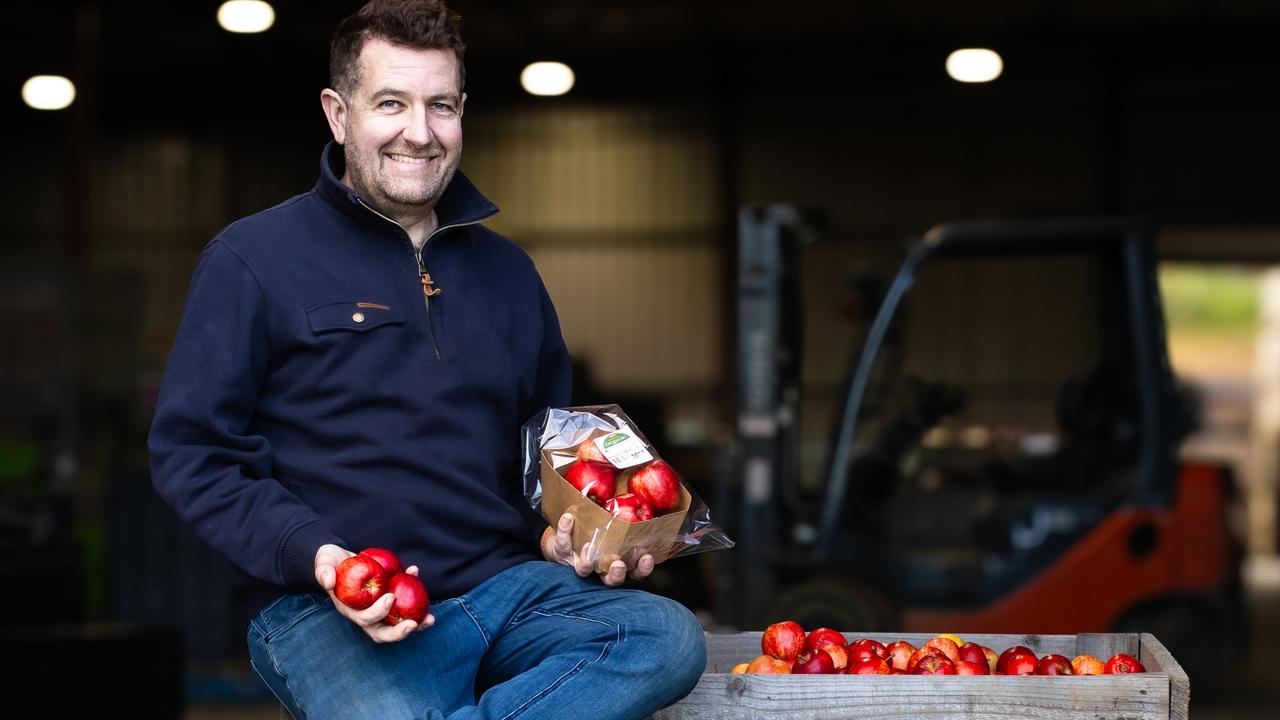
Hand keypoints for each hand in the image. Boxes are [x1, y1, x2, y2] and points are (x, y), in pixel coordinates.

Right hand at [314, 543, 435, 642]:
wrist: (338, 558)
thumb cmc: (330, 563)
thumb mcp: (323, 563)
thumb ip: (323, 571)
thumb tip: (329, 581)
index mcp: (350, 610)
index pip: (364, 620)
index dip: (378, 613)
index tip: (390, 597)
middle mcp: (365, 614)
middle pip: (382, 633)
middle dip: (399, 632)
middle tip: (414, 623)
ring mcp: (378, 610)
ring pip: (397, 625)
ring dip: (416, 624)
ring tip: (430, 619)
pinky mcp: (388, 600)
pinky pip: (404, 605)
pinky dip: (415, 597)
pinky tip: (416, 573)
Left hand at [541, 513, 654, 586]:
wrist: (565, 536)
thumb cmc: (597, 533)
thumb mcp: (616, 530)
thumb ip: (629, 526)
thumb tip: (645, 507)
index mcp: (616, 564)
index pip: (634, 573)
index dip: (642, 569)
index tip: (647, 557)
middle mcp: (598, 570)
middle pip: (609, 580)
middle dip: (616, 575)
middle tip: (618, 565)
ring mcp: (578, 564)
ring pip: (583, 570)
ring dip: (587, 561)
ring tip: (589, 546)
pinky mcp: (561, 554)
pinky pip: (562, 544)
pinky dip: (564, 531)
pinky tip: (568, 518)